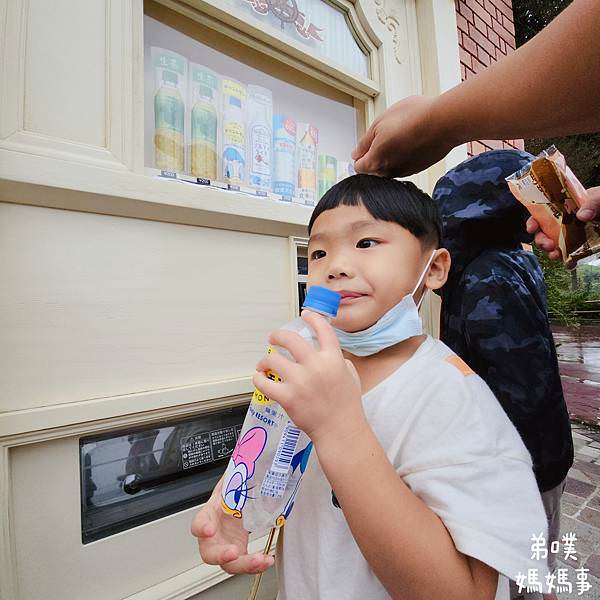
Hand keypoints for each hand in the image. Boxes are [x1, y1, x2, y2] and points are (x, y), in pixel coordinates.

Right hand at [191, 478, 273, 573]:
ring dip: (243, 565)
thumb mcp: (235, 477)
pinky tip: (267, 560)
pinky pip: (244, 564)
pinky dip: (256, 565)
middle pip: (208, 551)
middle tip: (232, 553)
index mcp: (211, 512)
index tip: (207, 529)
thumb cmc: (234, 488)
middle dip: (219, 555)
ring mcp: (225, 544)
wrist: (239, 496)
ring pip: (227, 564)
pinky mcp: (239, 551)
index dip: (201, 527)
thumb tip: (252, 453)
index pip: (200, 521)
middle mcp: (214, 533)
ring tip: (259, 560)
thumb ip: (240, 469)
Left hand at [252, 311, 364, 444]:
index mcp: (333, 359)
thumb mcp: (351, 376)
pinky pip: (264, 383)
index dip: (312, 318)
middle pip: (290, 339)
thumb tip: (326, 353)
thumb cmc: (347, 406)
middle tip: (273, 338)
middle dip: (278, 336)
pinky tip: (259, 378)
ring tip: (264, 364)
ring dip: (265, 360)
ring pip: (273, 360)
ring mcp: (300, 382)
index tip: (305, 315)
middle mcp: (316, 366)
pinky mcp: (288, 398)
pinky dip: (259, 379)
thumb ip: (339, 361)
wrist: (340, 430)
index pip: (322, 329)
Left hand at [352, 95, 456, 176]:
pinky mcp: (419, 168)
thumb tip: (356, 153)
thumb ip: (364, 142)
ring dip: (391, 156)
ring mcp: (405, 171)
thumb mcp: (379, 123)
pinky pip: (406, 165)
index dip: (359, 156)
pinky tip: (412, 141)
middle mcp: (389, 172)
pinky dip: (405, 156)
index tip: (363, 147)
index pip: (358, 167)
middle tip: (383, 137)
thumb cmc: (413, 118)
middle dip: (375, 156)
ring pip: (391, 167)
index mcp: (375, 162)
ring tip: (400, 136)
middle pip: (374, 169)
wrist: (443, 122)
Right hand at [525, 185, 599, 259]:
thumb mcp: (599, 198)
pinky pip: (569, 256)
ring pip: (553, 245)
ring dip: (550, 251)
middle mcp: (564, 222)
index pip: (541, 213)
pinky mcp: (580, 247)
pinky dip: (567, 261)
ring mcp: (571, 236)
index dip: (533, 221)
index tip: (532, 228)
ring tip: (555, 253)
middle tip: (548, 244)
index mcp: (564, 207)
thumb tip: (582, 215)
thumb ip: (592, 203)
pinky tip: (569, 264)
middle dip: (541, 240)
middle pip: (544, 232)